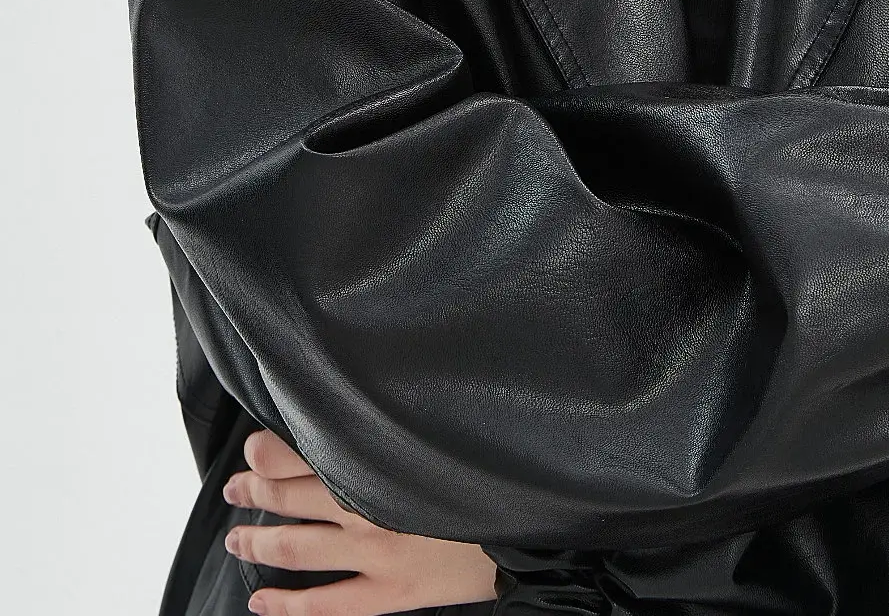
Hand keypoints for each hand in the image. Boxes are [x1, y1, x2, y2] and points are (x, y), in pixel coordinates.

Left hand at [222, 427, 497, 613]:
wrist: (528, 531)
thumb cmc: (481, 475)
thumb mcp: (436, 442)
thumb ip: (390, 435)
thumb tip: (355, 418)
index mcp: (378, 462)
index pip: (305, 453)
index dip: (269, 452)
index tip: (251, 448)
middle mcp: (367, 506)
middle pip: (291, 497)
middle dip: (255, 492)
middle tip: (233, 489)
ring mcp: (373, 556)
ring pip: (297, 549)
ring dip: (259, 543)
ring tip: (236, 540)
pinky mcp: (388, 595)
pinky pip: (323, 605)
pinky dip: (286, 605)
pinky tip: (261, 600)